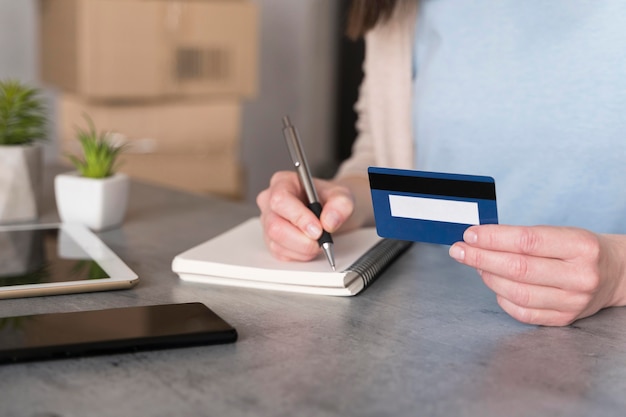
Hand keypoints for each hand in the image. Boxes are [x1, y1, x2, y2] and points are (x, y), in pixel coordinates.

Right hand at [256, 171, 354, 261]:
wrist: (329, 212)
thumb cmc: (329, 199)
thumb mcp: (342, 195)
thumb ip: (340, 204)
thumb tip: (329, 221)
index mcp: (282, 182)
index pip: (281, 200)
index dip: (299, 217)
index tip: (318, 229)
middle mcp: (269, 202)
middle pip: (275, 226)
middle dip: (302, 239)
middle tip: (321, 239)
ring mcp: (268, 222)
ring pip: (277, 243)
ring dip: (303, 248)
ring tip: (319, 241)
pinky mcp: (271, 240)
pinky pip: (280, 254)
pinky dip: (300, 255)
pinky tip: (310, 246)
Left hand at [448, 224, 625, 325]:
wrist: (615, 274)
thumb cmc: (579, 250)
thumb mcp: (560, 233)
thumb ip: (523, 237)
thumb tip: (478, 240)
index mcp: (581, 246)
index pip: (528, 241)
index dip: (493, 238)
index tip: (470, 235)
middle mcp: (581, 276)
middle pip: (519, 269)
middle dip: (481, 258)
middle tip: (459, 250)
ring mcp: (573, 301)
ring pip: (518, 292)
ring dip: (488, 277)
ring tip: (477, 265)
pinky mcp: (564, 319)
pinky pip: (523, 312)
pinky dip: (502, 298)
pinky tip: (494, 285)